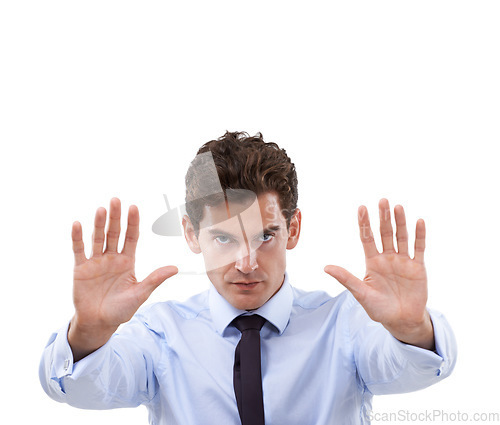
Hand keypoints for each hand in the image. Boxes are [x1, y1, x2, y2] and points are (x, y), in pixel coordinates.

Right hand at [69, 197, 177, 359]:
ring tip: (101, 209)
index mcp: (127, 261)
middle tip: (116, 200)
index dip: (132, 222)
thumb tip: (175, 268)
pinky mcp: (81, 269)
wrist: (99, 323)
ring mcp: (96, 262)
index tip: (134, 207)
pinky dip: (77, 238)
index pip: (131, 237)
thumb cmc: (121, 310)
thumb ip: (155, 279)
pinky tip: (78, 224)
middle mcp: (112, 258)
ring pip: (98, 238)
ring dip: (98, 224)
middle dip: (115, 217)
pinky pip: (79, 250)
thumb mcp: (140, 294)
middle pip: (114, 233)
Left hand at [324, 199, 433, 349]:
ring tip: (397, 207)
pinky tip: (419, 221)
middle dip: (383, 217)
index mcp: (372, 262)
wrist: (401, 321)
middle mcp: (387, 258)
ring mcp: (403, 261)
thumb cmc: (379, 309)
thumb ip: (346, 279)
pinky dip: (419, 235)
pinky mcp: (418, 267)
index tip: (361, 208)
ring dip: (400, 222)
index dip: (365, 224)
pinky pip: (418, 248)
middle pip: (384, 233)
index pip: (367, 238)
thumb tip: (326, 267)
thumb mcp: (361, 294)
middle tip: (382, 200)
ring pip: (401, 237)